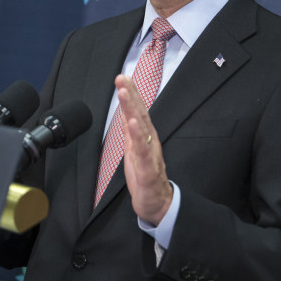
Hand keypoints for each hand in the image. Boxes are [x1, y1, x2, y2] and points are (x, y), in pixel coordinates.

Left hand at [116, 74, 174, 225]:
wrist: (157, 204)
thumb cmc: (145, 176)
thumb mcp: (133, 149)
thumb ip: (130, 130)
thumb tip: (125, 112)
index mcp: (145, 136)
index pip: (137, 111)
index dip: (131, 93)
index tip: (122, 76)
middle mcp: (149, 141)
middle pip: (140, 114)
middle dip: (131, 94)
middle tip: (122, 77)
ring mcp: (150, 153)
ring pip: (141, 128)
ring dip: (132, 108)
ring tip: (124, 92)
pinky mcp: (148, 169)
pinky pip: (143, 150)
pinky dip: (138, 136)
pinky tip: (132, 123)